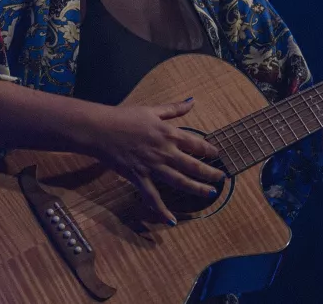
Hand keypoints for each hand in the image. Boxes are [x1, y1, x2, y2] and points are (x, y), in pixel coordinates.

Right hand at [85, 99, 223, 224]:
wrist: (100, 129)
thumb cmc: (125, 117)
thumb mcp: (152, 110)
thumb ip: (174, 109)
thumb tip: (192, 101)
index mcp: (169, 134)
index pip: (196, 143)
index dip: (209, 150)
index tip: (217, 154)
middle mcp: (164, 152)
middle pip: (193, 165)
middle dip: (209, 172)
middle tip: (221, 178)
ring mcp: (152, 166)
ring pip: (180, 181)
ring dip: (196, 188)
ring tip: (210, 193)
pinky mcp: (139, 177)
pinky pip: (153, 197)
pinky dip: (162, 210)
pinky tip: (172, 220)